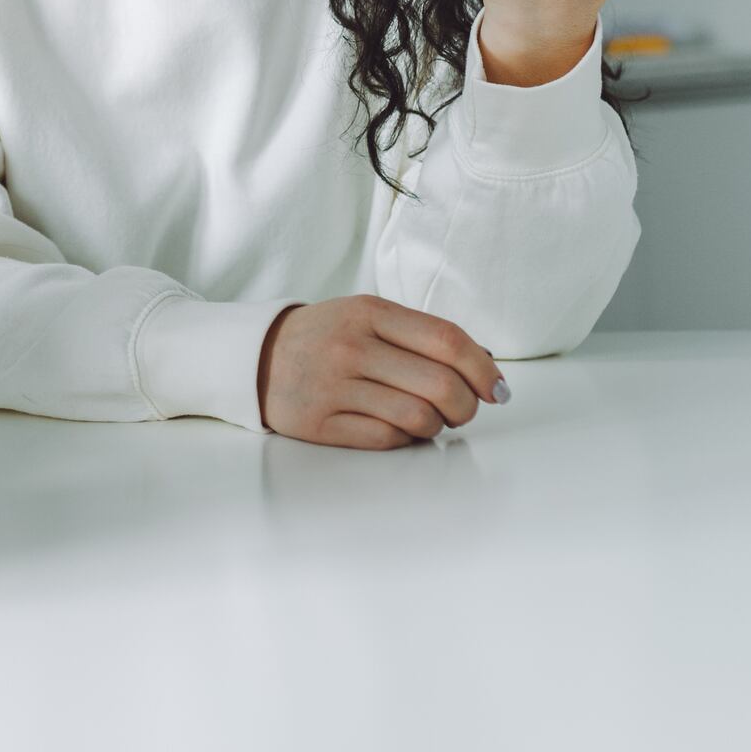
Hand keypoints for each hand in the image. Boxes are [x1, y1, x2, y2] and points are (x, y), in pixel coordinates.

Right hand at [256, 295, 507, 449]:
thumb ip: (418, 335)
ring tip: (428, 420)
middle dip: (466, 406)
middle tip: (462, 410)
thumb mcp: (365, 316)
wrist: (253, 357)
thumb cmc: (324, 337)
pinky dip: (404, 438)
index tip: (498, 389)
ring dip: (436, 426)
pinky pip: (387, 439)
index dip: (484, 370)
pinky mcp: (319, 423)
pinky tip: (397, 427)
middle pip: (441, 384)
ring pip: (418, 417)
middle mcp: (351, 346)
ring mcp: (333, 385)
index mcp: (368, 312)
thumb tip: (485, 368)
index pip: (447, 341)